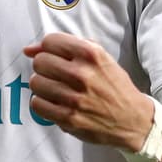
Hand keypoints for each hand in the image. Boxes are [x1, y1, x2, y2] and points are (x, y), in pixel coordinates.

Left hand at [23, 33, 152, 151]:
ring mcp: (74, 98)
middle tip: (55, 75)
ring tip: (56, 89)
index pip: (50, 42)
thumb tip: (28, 49)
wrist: (133, 120)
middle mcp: (82, 74)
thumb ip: (67, 47)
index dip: (47, 49)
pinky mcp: (68, 118)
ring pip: (35, 83)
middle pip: (40, 62)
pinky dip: (43, 103)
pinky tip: (55, 103)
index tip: (53, 56)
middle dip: (44, 67)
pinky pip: (37, 104)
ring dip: (43, 86)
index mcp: (91, 54)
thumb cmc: (114, 86)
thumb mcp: (100, 58)